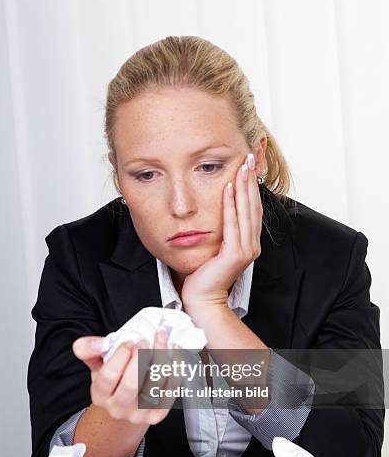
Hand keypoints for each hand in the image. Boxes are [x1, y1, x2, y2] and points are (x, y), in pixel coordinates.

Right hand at [72, 328, 182, 425]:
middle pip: (132, 384)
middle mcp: (118, 408)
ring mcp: (138, 414)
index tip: (129, 341)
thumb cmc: (113, 380)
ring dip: (162, 359)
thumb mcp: (96, 364)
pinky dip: (176, 370)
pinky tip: (174, 354)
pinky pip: (170, 391)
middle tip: (145, 340)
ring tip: (163, 340)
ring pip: (154, 386)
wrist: (126, 406)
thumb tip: (101, 342)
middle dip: (141, 357)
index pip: (109, 376)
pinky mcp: (157, 415)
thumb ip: (89, 349)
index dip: (121, 355)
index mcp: (100, 395)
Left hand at [182, 152, 261, 310]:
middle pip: (253, 206)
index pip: (253, 209)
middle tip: (248, 158)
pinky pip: (232, 224)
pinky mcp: (235, 254)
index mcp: (249, 243)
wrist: (203, 298)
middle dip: (250, 180)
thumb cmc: (205, 275)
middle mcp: (252, 245)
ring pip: (246, 212)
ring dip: (243, 187)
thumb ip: (222, 232)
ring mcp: (246, 250)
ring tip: (241, 166)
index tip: (248, 166)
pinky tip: (228, 188)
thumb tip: (218, 211)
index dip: (252, 187)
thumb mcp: (216, 248)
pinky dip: (230, 205)